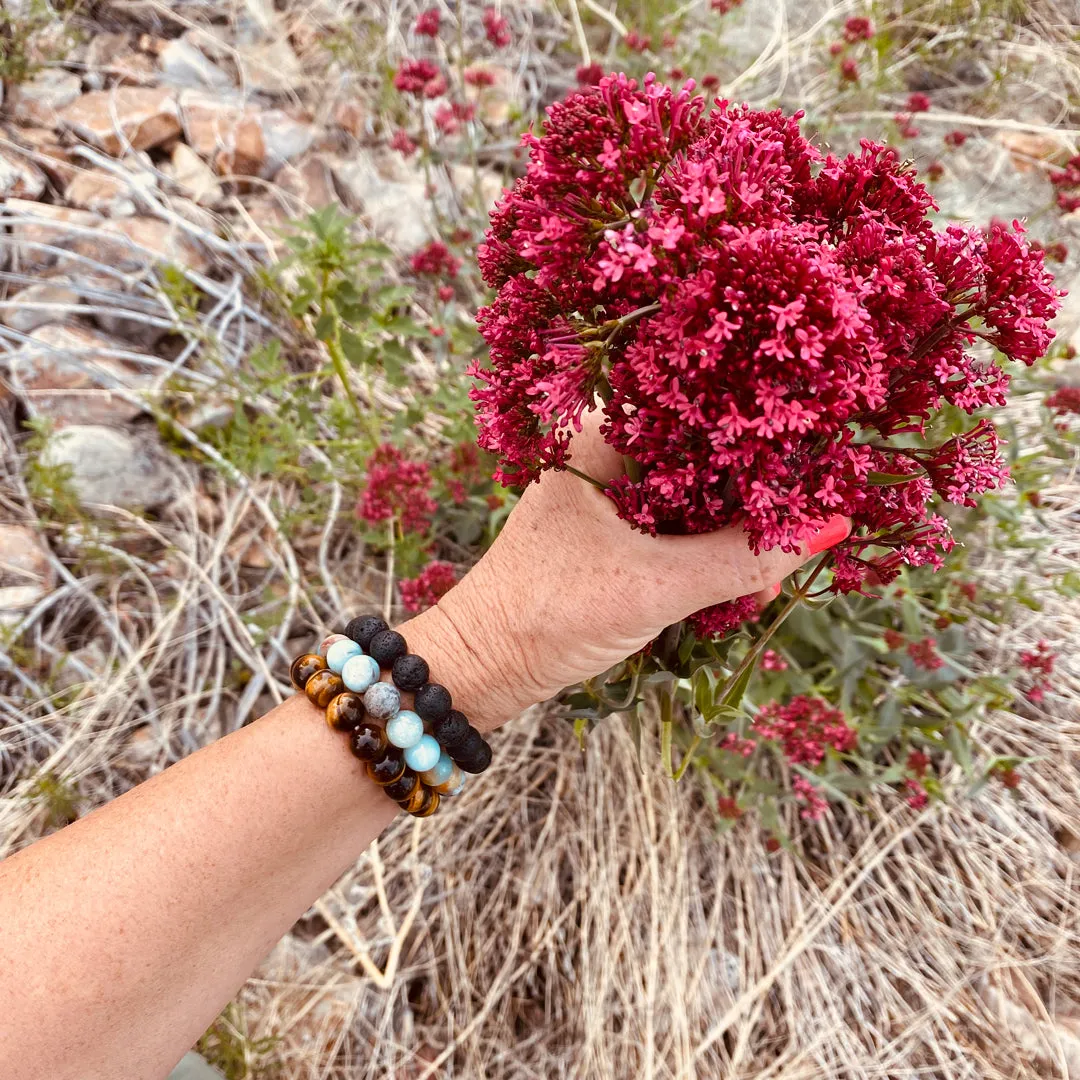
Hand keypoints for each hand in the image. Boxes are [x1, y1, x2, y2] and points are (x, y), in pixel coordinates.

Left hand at [405, 413, 849, 730]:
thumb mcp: (657, 586)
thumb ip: (744, 559)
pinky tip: (741, 582)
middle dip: (755, 499)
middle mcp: (610, 449)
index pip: (703, 410)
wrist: (483, 666)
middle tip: (799, 533)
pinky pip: (683, 527)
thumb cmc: (550, 613)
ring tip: (769, 571)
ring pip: (701, 496)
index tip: (817, 462)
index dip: (762, 434)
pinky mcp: (618, 531)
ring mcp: (614, 491)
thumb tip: (832, 527)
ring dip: (738, 533)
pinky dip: (713, 552)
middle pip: (709, 456)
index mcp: (604, 433)